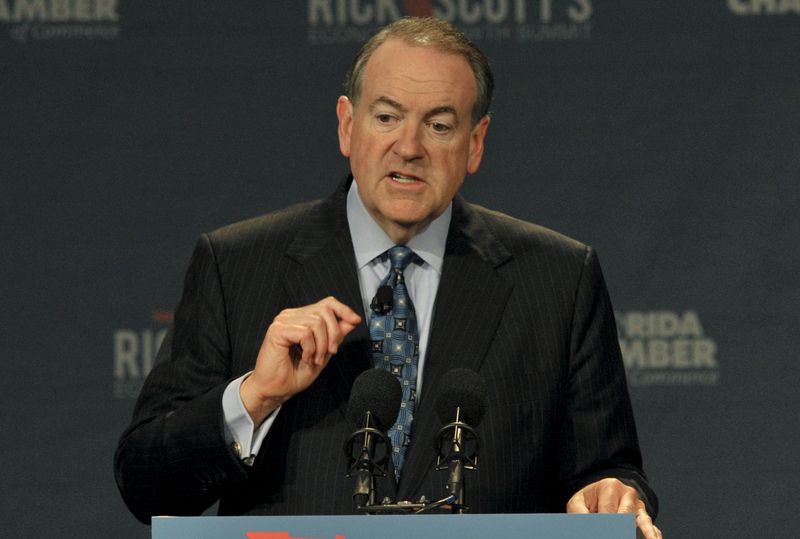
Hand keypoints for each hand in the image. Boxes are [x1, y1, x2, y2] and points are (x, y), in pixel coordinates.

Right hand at [240, 296, 360, 424]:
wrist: (273, 390)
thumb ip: (335, 336)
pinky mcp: (277, 330)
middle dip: (334, 333)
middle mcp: (291, 316)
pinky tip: (305, 358)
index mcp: (301, 318)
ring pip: (317, 322)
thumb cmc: (293, 375)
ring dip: (321, 345)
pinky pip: (305, 332)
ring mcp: (283, 321)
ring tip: (314, 360)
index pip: (326, 303)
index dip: (343, 310)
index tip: (356, 321)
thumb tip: (352, 320)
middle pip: (325, 311)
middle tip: (330, 353)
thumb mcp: (323, 353)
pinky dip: (310, 348)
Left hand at [567, 478, 661, 538]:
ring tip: (648, 538)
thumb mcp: (578, 503)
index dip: (604, 524)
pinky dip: (652, 534)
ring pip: (641, 521)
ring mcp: (638, 505)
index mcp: (611, 486)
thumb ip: (580, 513)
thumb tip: (589, 524)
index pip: (608, 512)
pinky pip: (652, 526)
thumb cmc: (589, 500)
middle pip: (625, 517)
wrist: (600, 494)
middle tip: (612, 531)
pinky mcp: (644, 517)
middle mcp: (628, 494)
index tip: (597, 526)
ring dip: (640, 531)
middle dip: (619, 527)